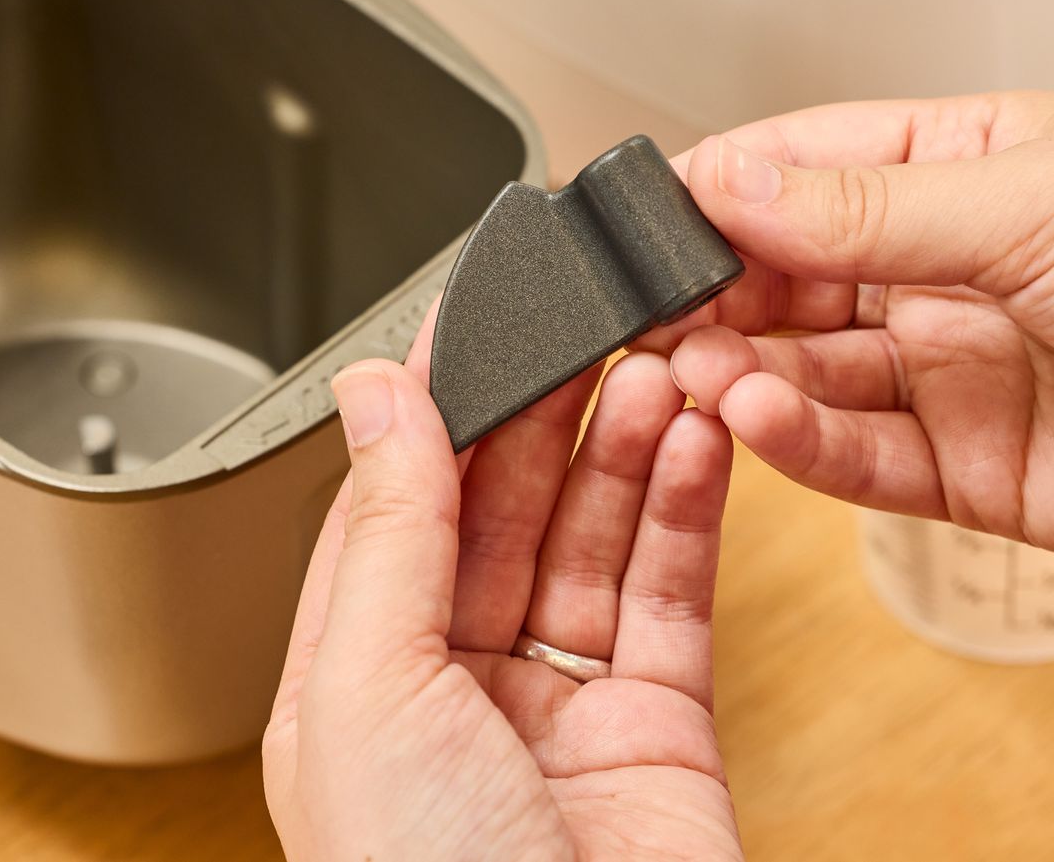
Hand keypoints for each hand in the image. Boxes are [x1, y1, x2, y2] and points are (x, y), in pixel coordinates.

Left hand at [262, 346, 741, 859]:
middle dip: (547, 419)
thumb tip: (374, 398)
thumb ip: (388, 534)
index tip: (473, 329)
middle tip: (587, 335)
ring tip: (660, 373)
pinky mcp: (661, 724)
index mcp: (357, 685)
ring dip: (627, 452)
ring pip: (596, 544)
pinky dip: (688, 516)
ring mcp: (563, 705)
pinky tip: (696, 446)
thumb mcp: (371, 692)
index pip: (394, 512)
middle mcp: (458, 689)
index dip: (437, 416)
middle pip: (505, 515)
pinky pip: (673, 594)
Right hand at [650, 92, 1053, 571]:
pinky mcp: (971, 470)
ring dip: (742, 372)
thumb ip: (869, 212)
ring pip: (810, 371)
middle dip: (714, 297)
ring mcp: (955, 373)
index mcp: (963, 171)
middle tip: (645, 317)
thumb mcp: (1034, 203)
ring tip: (692, 371)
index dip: (721, 195)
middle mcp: (947, 271)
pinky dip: (800, 442)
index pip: (805, 172)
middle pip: (789, 280)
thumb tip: (729, 183)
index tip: (644, 223)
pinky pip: (861, 456)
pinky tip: (756, 417)